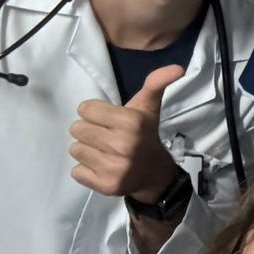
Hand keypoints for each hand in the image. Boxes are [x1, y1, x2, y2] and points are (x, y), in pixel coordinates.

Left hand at [70, 65, 183, 201]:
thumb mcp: (149, 107)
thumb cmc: (145, 135)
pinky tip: (103, 167)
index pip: (85, 109)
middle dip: (90, 132)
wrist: (154, 174)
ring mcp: (114, 167)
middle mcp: (123, 145)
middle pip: (77, 129)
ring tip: (105, 153)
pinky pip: (77, 172)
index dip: (95, 114)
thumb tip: (178, 67)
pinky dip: (86, 171)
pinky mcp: (105, 185)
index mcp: (131, 122)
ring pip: (75, 150)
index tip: (110, 121)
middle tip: (107, 138)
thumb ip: (156, 84)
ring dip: (87, 151)